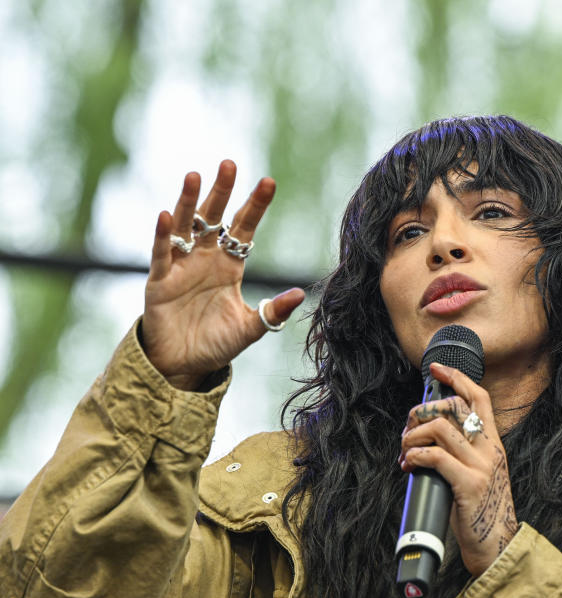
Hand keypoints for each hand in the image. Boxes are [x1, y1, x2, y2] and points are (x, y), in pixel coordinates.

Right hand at [143, 160, 304, 389]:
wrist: (183, 365)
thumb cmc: (216, 343)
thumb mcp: (249, 328)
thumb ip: (272, 313)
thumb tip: (299, 295)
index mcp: (230, 265)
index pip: (244, 228)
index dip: (255, 205)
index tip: (269, 181)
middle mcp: (205, 258)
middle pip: (214, 218)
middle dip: (221, 191)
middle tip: (229, 164)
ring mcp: (181, 267)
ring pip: (185, 227)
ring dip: (188, 201)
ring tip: (194, 175)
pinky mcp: (159, 281)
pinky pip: (162, 253)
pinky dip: (163, 234)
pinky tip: (166, 215)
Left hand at [398, 363, 518, 576]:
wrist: (496, 545)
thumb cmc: (480, 511)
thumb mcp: (479, 473)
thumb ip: (464, 453)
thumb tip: (430, 437)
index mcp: (493, 443)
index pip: (479, 398)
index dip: (457, 378)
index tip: (436, 368)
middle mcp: (489, 449)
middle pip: (453, 407)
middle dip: (421, 413)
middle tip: (407, 432)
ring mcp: (480, 466)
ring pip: (440, 428)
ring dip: (413, 436)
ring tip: (405, 452)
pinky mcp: (469, 484)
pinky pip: (436, 456)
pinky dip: (416, 455)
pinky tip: (409, 465)